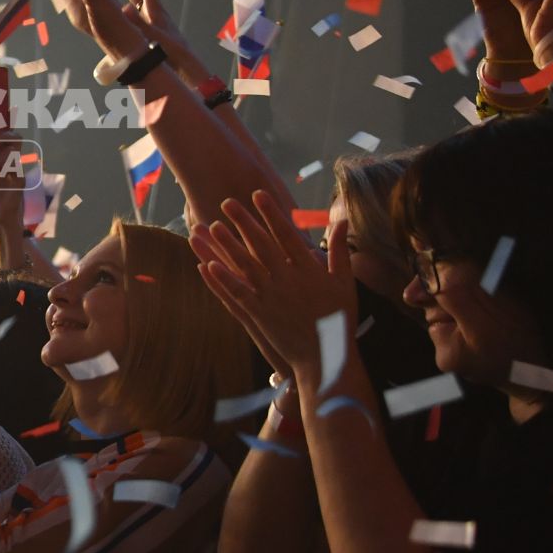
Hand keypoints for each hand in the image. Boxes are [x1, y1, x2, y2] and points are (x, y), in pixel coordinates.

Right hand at [115, 0, 200, 77]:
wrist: (188, 68)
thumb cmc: (173, 53)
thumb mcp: (154, 37)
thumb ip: (138, 23)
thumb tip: (123, 7)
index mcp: (155, 11)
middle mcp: (153, 15)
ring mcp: (153, 24)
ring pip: (137, 5)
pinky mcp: (152, 35)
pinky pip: (136, 20)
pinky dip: (128, 15)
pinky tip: (123, 16)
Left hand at [188, 191, 355, 387]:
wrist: (326, 358)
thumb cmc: (338, 319)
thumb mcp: (345, 283)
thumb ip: (340, 250)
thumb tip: (341, 220)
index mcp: (308, 271)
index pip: (286, 235)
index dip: (271, 214)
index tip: (258, 195)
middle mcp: (287, 281)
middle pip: (261, 245)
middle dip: (243, 222)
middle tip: (226, 202)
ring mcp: (271, 298)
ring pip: (244, 266)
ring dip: (226, 245)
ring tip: (210, 226)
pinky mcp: (259, 315)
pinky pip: (237, 294)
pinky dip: (222, 279)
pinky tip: (207, 265)